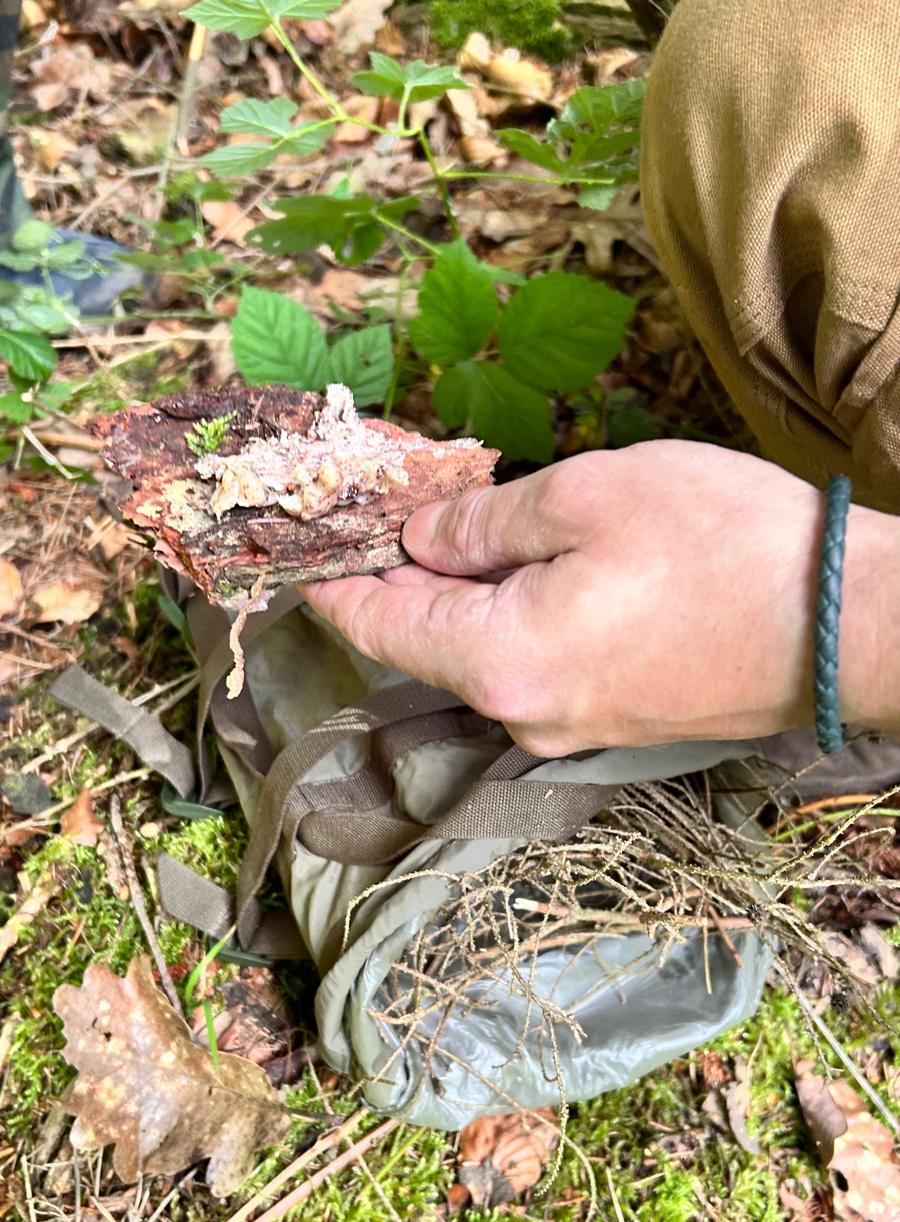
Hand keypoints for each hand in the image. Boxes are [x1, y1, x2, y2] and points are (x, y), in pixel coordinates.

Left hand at [301, 441, 899, 754]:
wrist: (850, 625)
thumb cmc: (726, 547)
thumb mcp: (590, 497)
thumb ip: (483, 523)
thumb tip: (417, 536)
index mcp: (499, 661)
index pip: (374, 624)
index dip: (329, 575)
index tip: (300, 536)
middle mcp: (520, 713)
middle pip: (424, 641)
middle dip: (399, 570)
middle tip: (390, 496)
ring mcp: (570, 726)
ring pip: (481, 651)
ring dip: (462, 588)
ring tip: (464, 514)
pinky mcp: (614, 719)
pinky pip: (533, 662)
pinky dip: (512, 612)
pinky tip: (533, 561)